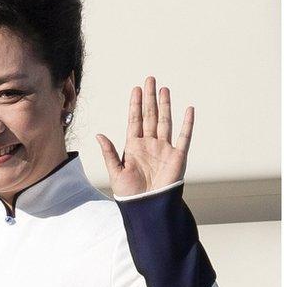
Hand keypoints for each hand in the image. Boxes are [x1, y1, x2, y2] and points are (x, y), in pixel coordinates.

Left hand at [96, 76, 193, 196]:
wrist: (146, 206)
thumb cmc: (129, 192)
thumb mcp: (115, 171)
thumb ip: (109, 152)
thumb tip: (99, 135)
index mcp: (134, 145)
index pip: (135, 120)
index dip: (136, 104)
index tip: (136, 89)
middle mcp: (149, 143)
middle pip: (150, 116)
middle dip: (150, 98)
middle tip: (150, 80)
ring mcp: (164, 148)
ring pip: (165, 121)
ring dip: (165, 106)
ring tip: (164, 89)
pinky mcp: (177, 157)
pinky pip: (184, 137)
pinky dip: (187, 124)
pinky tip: (188, 110)